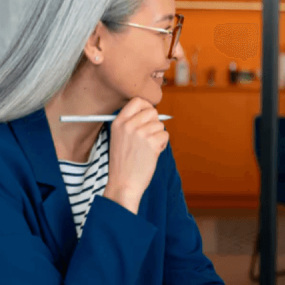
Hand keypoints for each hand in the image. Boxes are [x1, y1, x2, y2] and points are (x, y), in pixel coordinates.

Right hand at [104, 98, 168, 213]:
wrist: (124, 183)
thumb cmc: (123, 163)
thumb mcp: (119, 137)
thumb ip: (131, 123)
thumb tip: (151, 112)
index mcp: (118, 122)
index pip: (137, 101)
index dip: (146, 107)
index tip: (147, 117)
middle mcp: (129, 125)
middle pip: (153, 111)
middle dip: (155, 123)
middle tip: (149, 136)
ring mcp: (140, 133)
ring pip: (160, 125)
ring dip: (158, 136)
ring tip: (147, 148)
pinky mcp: (152, 143)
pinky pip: (165, 136)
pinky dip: (162, 145)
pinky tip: (152, 153)